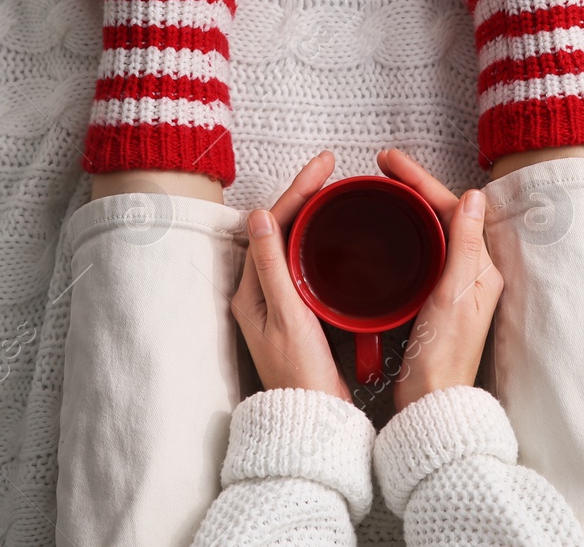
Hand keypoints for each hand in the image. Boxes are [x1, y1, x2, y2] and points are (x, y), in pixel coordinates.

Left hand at [230, 151, 350, 402]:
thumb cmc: (299, 375)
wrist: (314, 417)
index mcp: (250, 291)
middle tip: (330, 167)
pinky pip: (304, 262)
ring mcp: (278, 302)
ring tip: (331, 189)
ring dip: (310, 213)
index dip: (297, 191)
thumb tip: (259, 215)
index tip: (323, 166)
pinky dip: (318, 240)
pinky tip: (333, 233)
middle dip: (304, 195)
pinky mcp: (297, 312)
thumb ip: (273, 267)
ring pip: (292, 243)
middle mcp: (260, 293)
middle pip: (280, 228)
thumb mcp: (287, 316)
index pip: (271, 226)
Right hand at [378, 149, 503, 410]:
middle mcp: (471, 273)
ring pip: (433, 230)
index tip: (390, 162)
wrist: (429, 401)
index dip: (421, 181)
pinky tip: (389, 229)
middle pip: (443, 214)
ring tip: (384, 186)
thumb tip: (474, 197)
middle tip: (382, 166)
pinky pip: (423, 252)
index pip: (453, 208)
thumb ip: (464, 247)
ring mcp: (453, 286)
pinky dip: (405, 232)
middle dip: (414, 185)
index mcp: (481, 269)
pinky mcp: (434, 299)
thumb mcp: (453, 296)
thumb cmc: (442, 358)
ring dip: (409, 204)